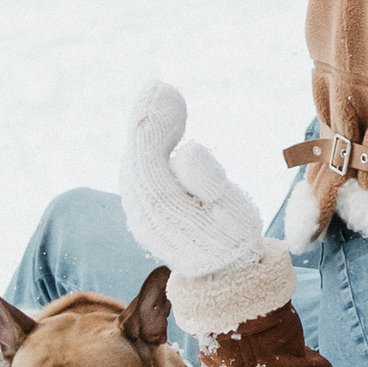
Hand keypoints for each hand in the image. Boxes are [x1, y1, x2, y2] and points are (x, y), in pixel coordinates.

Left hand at [119, 83, 266, 277]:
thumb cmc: (233, 241)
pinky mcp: (142, 213)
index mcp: (163, 208)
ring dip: (145, 130)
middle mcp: (141, 211)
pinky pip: (138, 172)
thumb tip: (188, 150)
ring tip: (158, 99)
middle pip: (137, 155)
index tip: (165, 90)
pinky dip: (146, 146)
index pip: (149, 155)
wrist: (223, 279)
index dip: (155, 121)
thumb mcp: (233, 212)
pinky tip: (158, 129)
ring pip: (134, 163)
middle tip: (158, 87)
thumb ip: (209, 180)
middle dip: (146, 119)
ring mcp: (138, 213)